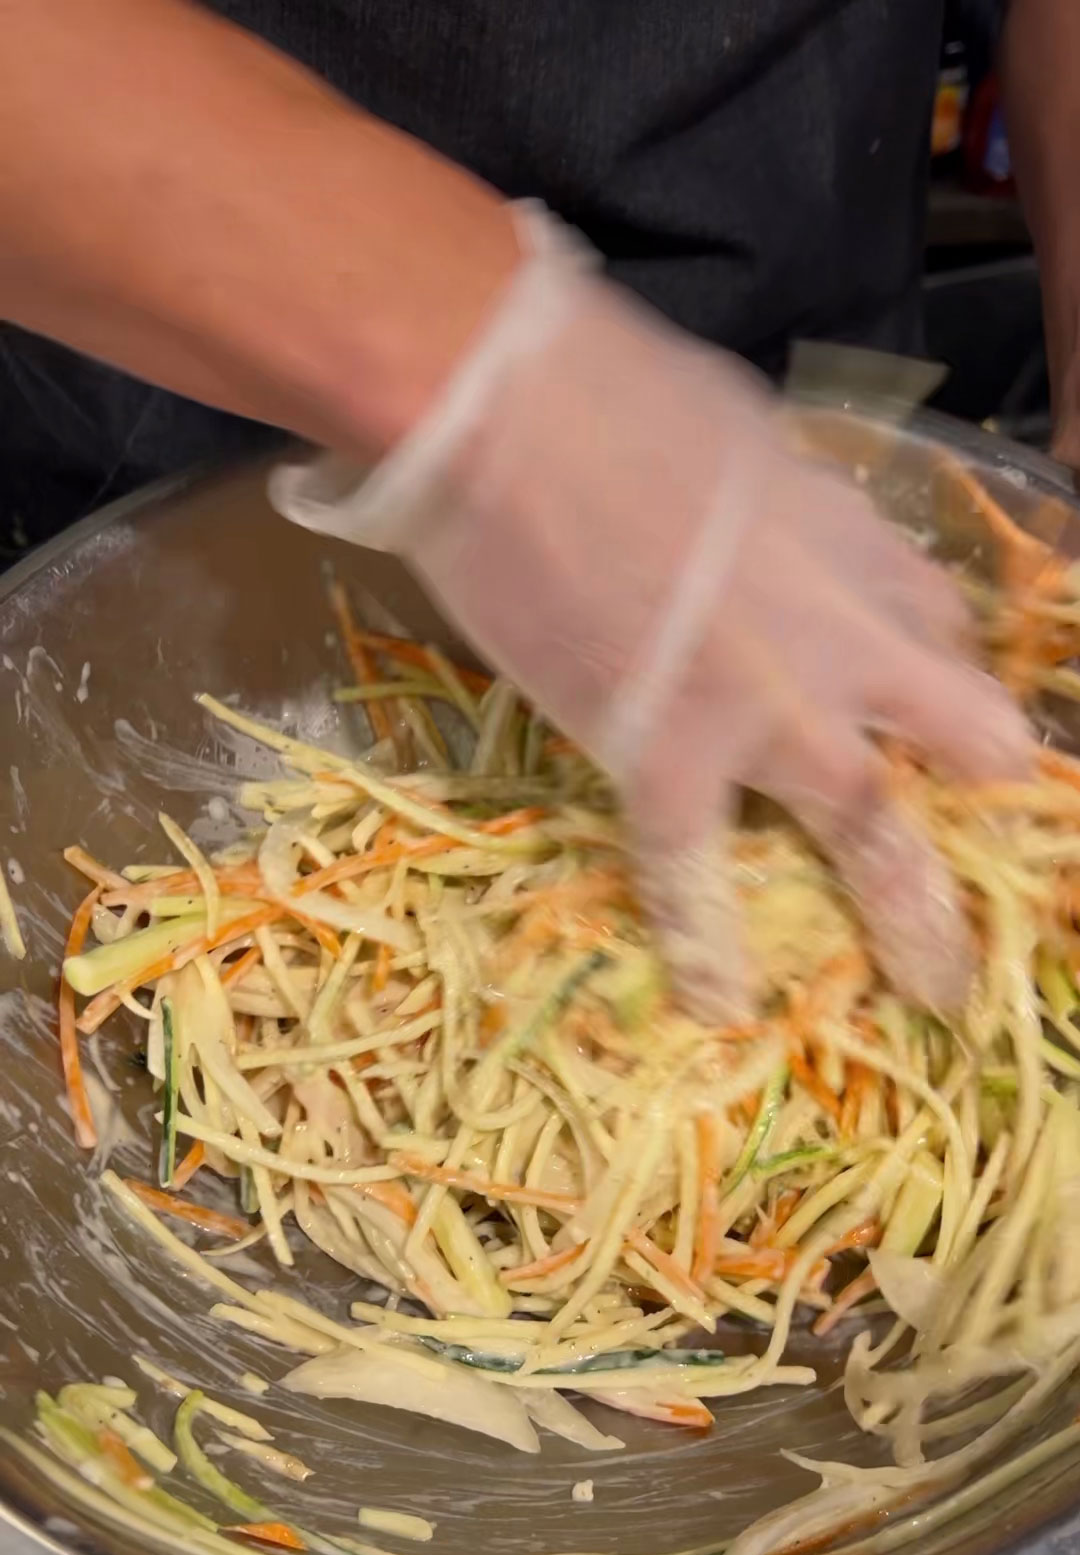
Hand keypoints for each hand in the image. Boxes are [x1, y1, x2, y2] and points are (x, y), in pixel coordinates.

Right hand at [273, 208, 1031, 1022]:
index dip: (945, 691)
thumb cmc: (612, 388)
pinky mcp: (664, 756)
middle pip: (960, 735)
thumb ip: (796, 512)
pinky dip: (706, 943)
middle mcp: (847, 638)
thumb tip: (790, 536)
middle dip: (988, 800)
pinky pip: (693, 873)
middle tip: (1001, 877)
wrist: (506, 407)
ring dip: (910, 916)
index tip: (938, 726)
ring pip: (868, 828)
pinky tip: (722, 1005)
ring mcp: (767, 709)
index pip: (942, 634)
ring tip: (936, 988)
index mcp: (861, 544)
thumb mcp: (751, 437)